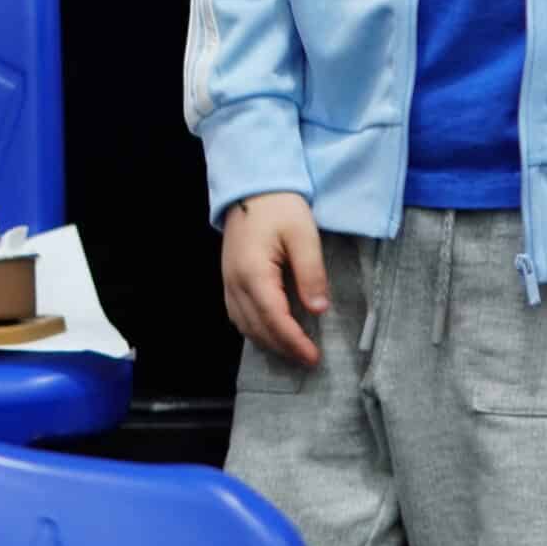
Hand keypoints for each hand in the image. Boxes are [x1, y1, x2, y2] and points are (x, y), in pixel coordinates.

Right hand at [222, 192, 328, 367]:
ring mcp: (227, 281)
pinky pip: (236, 314)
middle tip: (309, 359)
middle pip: (257, 328)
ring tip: (293, 350)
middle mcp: (235, 282)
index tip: (314, 357)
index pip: (274, 319)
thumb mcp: (303, 235)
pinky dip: (254, 329)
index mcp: (254, 273)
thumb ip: (311, 273)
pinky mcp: (227, 277)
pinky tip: (270, 331)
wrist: (251, 185)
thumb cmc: (280, 206)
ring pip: (244, 325)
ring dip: (268, 342)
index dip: (294, 342)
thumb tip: (318, 309)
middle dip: (283, 348)